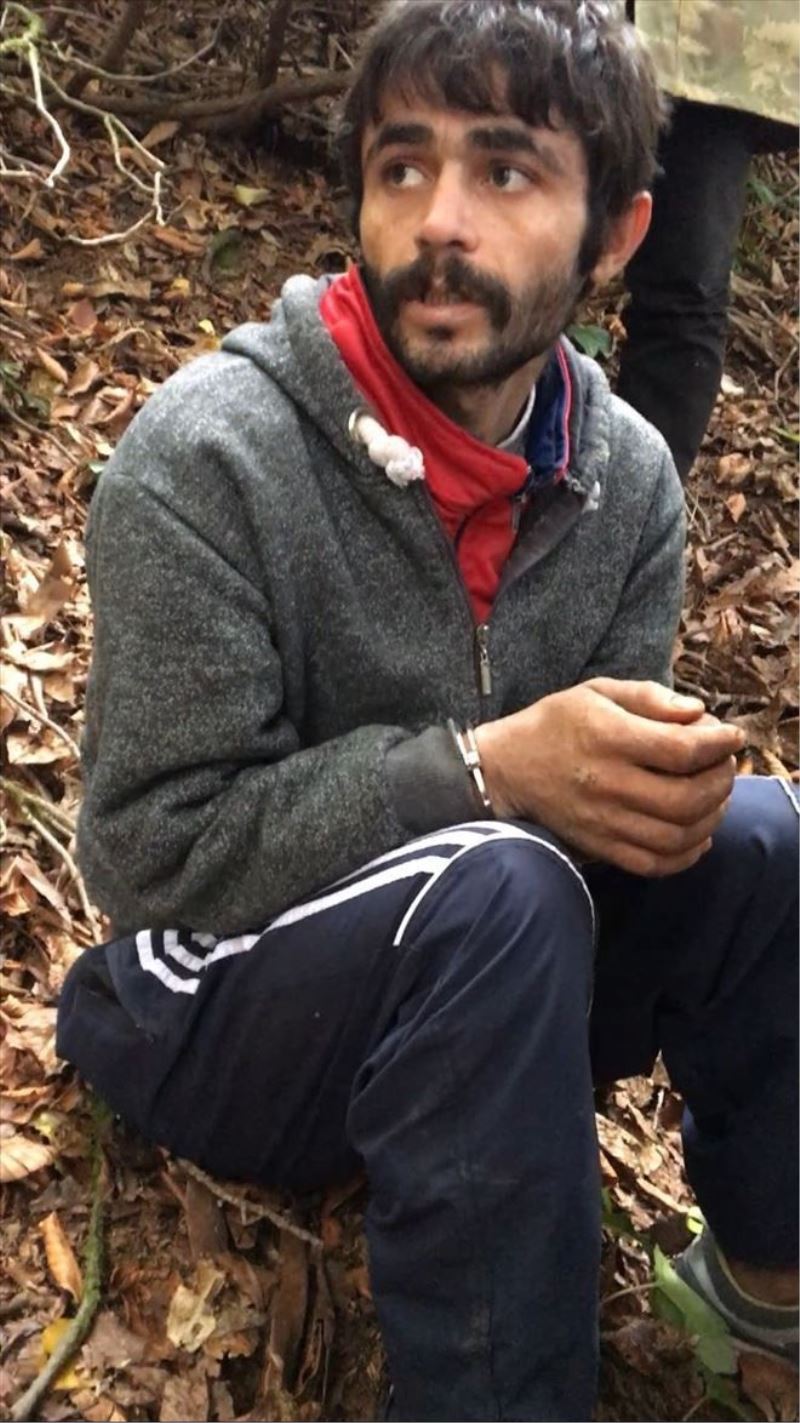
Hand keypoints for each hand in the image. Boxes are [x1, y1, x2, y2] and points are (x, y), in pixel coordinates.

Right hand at [474, 678, 743, 875]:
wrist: (505, 769)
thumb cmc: (555, 724)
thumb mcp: (596, 692)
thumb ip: (648, 697)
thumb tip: (697, 713)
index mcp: (607, 737)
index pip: (681, 749)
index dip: (718, 745)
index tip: (732, 736)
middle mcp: (606, 782)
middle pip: (686, 797)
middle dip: (721, 782)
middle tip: (725, 767)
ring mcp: (602, 821)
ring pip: (677, 835)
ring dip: (711, 818)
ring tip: (715, 798)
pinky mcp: (599, 846)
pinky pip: (654, 864)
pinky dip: (687, 855)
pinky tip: (697, 835)